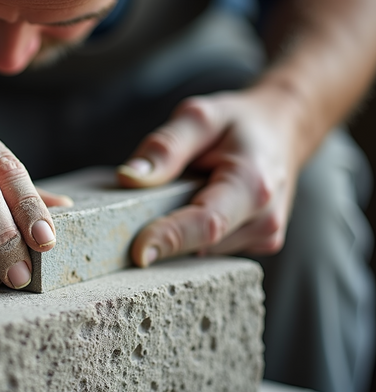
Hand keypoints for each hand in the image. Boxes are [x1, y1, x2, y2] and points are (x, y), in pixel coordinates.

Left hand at [118, 87, 306, 265]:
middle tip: (134, 212)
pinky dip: (194, 233)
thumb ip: (165, 147)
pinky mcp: (257, 244)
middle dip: (164, 233)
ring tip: (181, 194)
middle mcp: (264, 219)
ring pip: (202, 250)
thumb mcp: (199, 117)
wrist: (283, 130)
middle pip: (200, 243)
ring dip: (180, 231)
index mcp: (253, 184)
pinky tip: (197, 205)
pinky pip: (211, 248)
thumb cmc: (239, 122)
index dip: (170, 239)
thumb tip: (129, 178)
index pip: (207, 224)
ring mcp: (264, 237)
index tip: (138, 252)